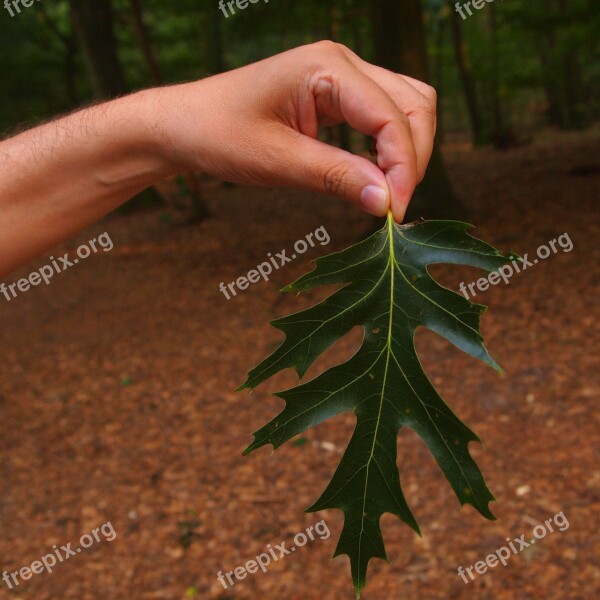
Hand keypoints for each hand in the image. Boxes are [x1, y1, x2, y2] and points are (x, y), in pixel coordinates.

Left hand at [150, 41, 436, 221]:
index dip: (403, 166)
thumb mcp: (276, 160)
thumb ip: (335, 177)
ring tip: (388, 192)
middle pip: (413, 105)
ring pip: (405, 107)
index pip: (391, 116)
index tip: (394, 211)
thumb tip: (386, 202)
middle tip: (394, 205)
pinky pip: (380, 116)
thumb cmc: (218, 133)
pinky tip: (374, 175)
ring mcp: (341, 76)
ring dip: (406, 150)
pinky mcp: (335, 95)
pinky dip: (387, 147)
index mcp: (327, 67)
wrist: (184, 123)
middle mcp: (342, 63)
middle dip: (413, 156)